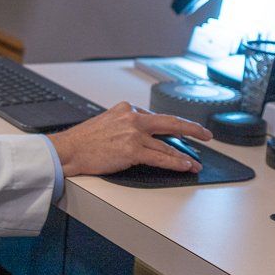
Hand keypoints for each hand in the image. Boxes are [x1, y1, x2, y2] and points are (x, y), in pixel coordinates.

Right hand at [47, 102, 210, 176]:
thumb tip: (142, 134)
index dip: (173, 127)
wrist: (68, 150)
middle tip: (206, 135)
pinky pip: (160, 157)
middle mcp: (132, 118)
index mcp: (126, 109)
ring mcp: (133, 134)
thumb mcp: (106, 122)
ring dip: (184, 156)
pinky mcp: (132, 151)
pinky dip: (175, 162)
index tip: (183, 131)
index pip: (156, 117)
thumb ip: (125, 125)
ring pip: (166, 145)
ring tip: (194, 163)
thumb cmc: (83, 140)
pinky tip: (184, 166)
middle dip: (192, 129)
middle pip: (170, 122)